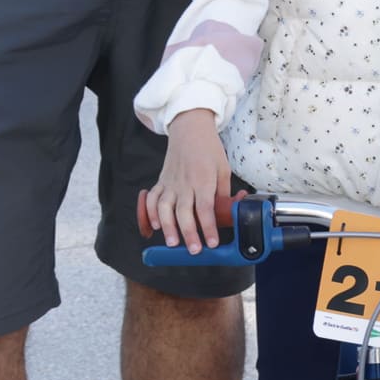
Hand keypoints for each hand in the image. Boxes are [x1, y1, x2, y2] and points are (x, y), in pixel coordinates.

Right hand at [148, 111, 235, 251]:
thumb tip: (228, 214)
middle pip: (184, 212)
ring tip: (172, 243)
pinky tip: (155, 226)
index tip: (212, 242)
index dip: (208, 227)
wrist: (189, 129)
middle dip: (188, 233)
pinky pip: (152, 199)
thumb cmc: (209, 149)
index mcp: (203, 179)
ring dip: (167, 227)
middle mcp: (184, 182)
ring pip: (164, 208)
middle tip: (193, 250)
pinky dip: (150, 213)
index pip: (205, 208)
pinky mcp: (160, 181)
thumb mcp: (223, 169)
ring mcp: (170, 182)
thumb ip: (223, 193)